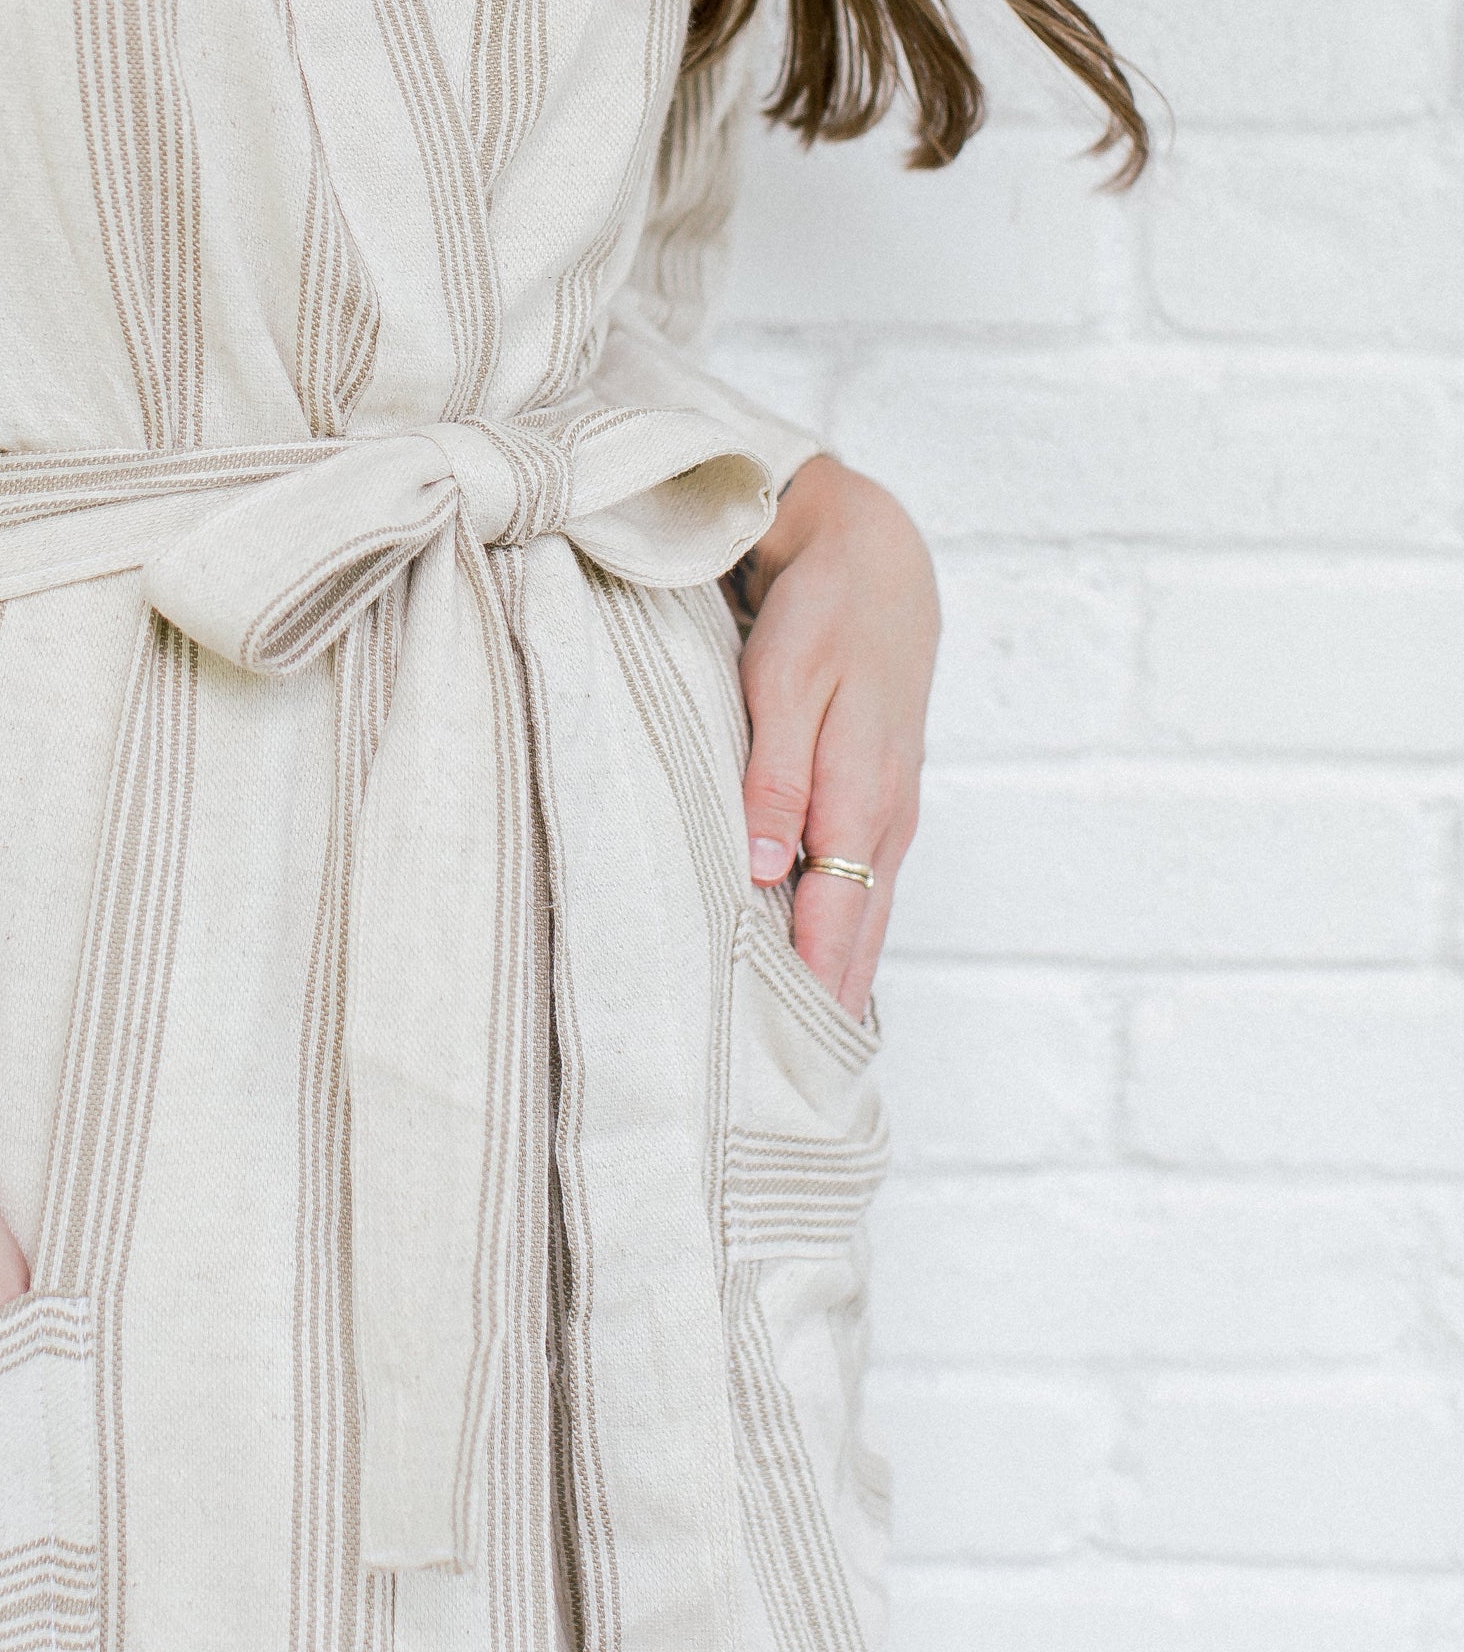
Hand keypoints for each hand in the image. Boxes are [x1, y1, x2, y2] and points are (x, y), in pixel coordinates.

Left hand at [726, 454, 937, 1019]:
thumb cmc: (820, 615)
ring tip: (807, 1058)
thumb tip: (762, 873)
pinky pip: (864, 884)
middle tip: (787, 1093)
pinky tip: (826, 969)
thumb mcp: (786, 682)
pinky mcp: (881, 797)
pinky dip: (848, 933)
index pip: (831, 920)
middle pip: (856, 935)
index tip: (775, 1060)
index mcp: (859, 795)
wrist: (876, 557)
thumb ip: (773, 776)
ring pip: (865, 914)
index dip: (805, 989)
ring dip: (840, 979)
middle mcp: (884, 816)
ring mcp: (890, 810)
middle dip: (826, 1008)